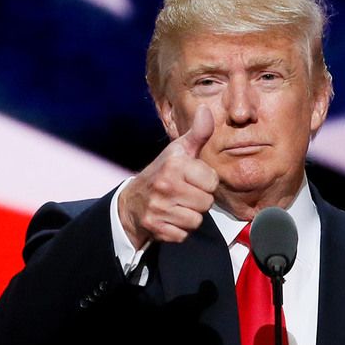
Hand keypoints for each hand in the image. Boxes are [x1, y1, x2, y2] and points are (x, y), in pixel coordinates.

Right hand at [118, 105, 219, 246]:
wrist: (132, 202)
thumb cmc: (163, 173)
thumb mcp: (179, 151)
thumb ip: (198, 133)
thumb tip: (206, 109)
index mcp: (174, 165)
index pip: (212, 182)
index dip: (206, 182)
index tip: (192, 179)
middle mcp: (165, 185)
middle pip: (207, 203)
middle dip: (199, 200)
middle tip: (184, 194)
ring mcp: (158, 208)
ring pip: (196, 220)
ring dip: (190, 216)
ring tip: (177, 205)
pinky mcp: (155, 227)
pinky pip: (184, 235)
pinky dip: (179, 230)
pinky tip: (169, 218)